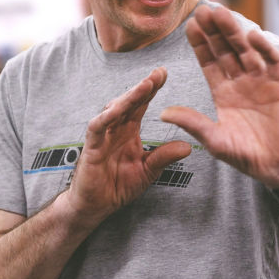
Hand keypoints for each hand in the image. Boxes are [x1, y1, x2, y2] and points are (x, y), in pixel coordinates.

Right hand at [63, 67, 191, 226]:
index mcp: (129, 131)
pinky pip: (97, 128)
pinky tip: (117, 109)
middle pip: (129, 102)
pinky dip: (105, 118)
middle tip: (158, 73)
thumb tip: (188, 146)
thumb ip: (164, 157)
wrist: (96, 206)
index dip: (152, 89)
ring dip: (129, 97)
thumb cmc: (118, 186)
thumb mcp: (148, 171)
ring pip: (114, 110)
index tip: (165, 73)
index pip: (141, 105)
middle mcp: (115, 129)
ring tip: (145, 86)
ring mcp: (102, 136)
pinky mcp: (91, 147)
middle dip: (143, 86)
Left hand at [160, 5, 278, 188]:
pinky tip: (252, 35)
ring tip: (223, 13)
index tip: (189, 26)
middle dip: (214, 31)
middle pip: (225, 50)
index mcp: (223, 92)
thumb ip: (193, 123)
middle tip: (203, 10)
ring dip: (235, 32)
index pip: (209, 62)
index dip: (200, 44)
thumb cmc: (248, 156)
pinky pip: (273, 61)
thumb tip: (163, 113)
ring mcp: (262, 80)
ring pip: (246, 50)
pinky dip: (264, 48)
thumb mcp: (216, 140)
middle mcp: (241, 81)